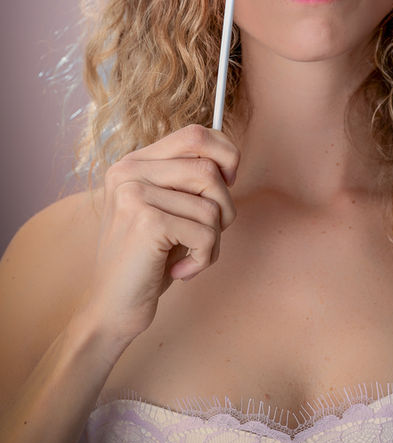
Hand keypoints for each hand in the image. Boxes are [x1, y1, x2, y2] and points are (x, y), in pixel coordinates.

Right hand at [81, 124, 238, 344]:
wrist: (111, 308)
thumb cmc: (148, 260)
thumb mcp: (168, 209)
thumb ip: (188, 181)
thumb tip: (231, 160)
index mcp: (133, 163)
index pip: (195, 134)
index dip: (225, 155)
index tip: (228, 183)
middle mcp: (129, 171)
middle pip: (209, 169)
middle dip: (224, 207)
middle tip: (208, 233)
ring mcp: (135, 194)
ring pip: (212, 203)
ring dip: (214, 239)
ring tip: (190, 255)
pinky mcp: (147, 222)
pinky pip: (206, 233)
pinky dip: (205, 258)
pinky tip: (181, 271)